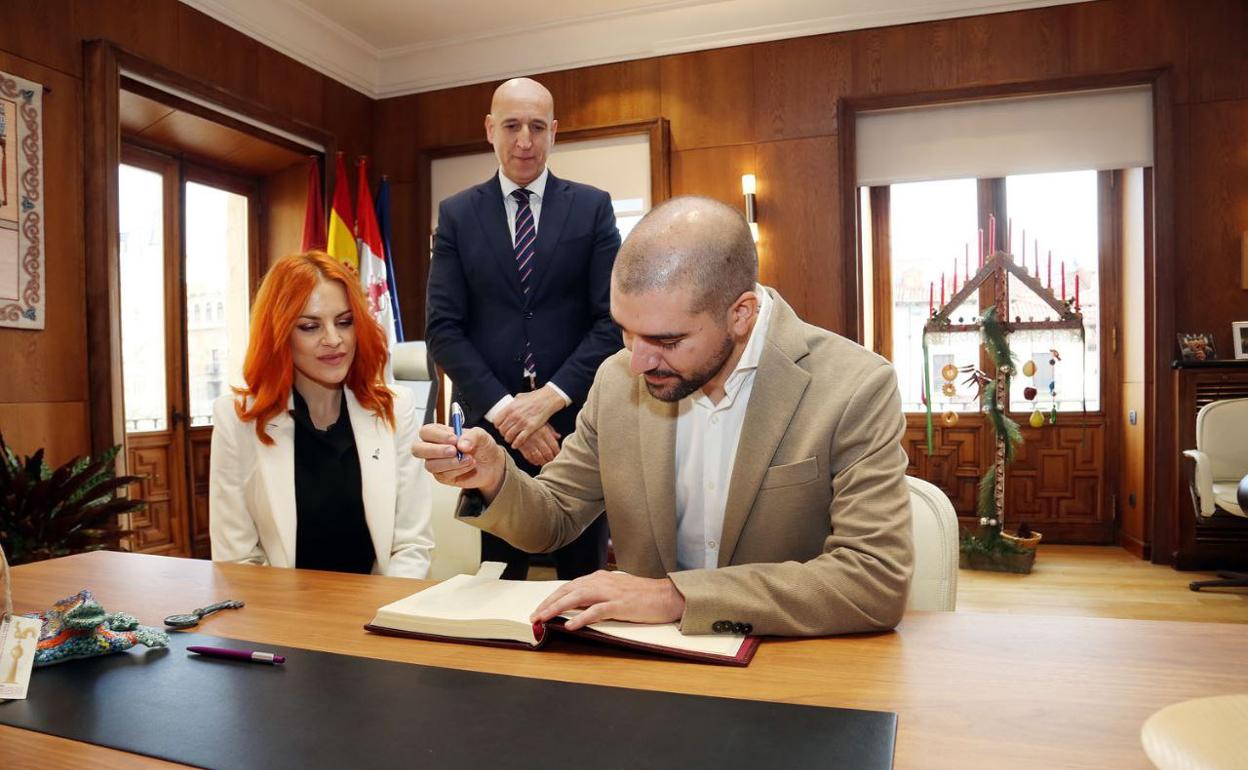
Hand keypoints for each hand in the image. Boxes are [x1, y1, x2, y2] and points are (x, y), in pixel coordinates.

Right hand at [411, 423, 506, 500]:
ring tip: (469, 458)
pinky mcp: (442, 477)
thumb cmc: (482, 446)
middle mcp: (433, 448)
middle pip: (418, 449)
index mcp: (439, 433)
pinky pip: (443, 475)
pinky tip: (469, 465)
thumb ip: (471, 436)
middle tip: (454, 451)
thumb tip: (461, 445)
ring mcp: (436, 463)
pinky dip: (458, 470)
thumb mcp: (481, 435)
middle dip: (435, 450)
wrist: (492, 464)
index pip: (426, 432)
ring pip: (430, 465)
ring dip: (450, 462)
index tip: (454, 438)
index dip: (437, 436)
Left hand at [495, 386, 565, 445]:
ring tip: (511, 439)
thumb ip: (512, 403)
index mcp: (510, 408)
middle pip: (502, 430)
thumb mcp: (519, 397)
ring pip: (509, 436)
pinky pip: (519, 439)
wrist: (547, 399)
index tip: (500, 427)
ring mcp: (522, 422)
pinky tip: (515, 445)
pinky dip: (516, 444)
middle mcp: (514, 416)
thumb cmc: (534, 397)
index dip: (498, 426)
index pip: (496, 421)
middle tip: (506, 434)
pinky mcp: (530, 428)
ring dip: (509, 439)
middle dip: (503, 433)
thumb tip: (509, 404)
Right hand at [515, 423, 560, 465]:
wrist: (514, 419)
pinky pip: (529, 457)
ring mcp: (529, 443)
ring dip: (543, 462)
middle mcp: (537, 438)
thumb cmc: (530, 420)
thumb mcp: (541, 422)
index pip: (554, 445)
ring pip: (538, 457)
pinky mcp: (521, 446)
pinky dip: (533, 461)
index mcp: (544, 432)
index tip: (558, 455)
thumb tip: (558, 436)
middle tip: (553, 461)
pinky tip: (536, 462)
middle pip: (547, 453)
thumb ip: (551, 430)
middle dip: (551, 459)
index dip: (557, 452)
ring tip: (545, 463)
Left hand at [530, 571, 685, 630]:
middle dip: (548, 604)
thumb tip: (578, 604)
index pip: (569, 586)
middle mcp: (602, 581)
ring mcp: (611, 592)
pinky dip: (581, 618)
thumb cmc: (644, 595)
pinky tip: (570, 625)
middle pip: (568, 591)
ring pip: (577, 598)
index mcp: (600, 578)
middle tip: (533, 617)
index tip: (539, 609)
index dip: (552, 598)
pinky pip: (596, 611)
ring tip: (543, 619)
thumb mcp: (616, 590)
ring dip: (557, 609)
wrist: (668, 595)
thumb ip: (598, 594)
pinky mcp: (620, 605)